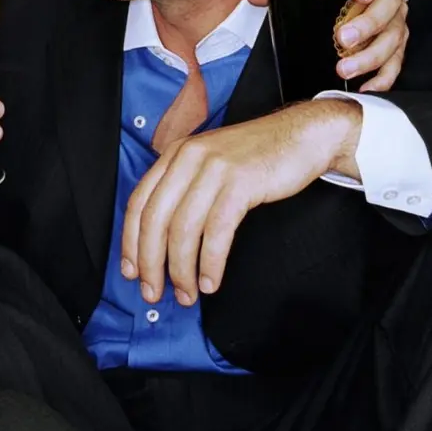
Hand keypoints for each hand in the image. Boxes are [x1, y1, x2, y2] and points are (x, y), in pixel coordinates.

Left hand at [121, 98, 361, 306]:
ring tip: (187, 294)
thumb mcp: (210, 164)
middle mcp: (188, 158)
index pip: (139, 202)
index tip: (130, 272)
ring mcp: (214, 168)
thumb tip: (162, 241)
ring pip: (183, 228)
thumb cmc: (256, 157)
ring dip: (181, 269)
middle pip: (155, 219)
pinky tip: (210, 281)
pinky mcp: (240, 181)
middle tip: (154, 293)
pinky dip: (210, 262)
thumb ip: (185, 190)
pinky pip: (217, 230)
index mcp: (176, 154)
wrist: (301, 135)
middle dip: (151, 263)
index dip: (130, 242)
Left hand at [247, 0, 409, 91]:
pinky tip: (365, 85)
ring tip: (344, 68)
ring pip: (394, 35)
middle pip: (391, 3)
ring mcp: (396, 17)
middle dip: (368, 24)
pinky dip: (383, 75)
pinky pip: (396, 59)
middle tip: (343, 39)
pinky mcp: (395, 42)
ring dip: (371, 55)